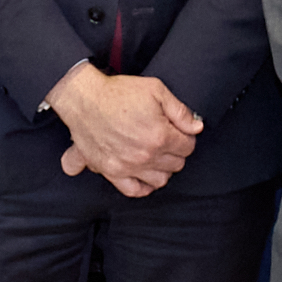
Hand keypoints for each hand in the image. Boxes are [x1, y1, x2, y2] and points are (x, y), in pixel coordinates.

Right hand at [50, 68, 205, 201]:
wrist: (85, 99)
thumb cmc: (118, 93)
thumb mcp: (156, 90)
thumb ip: (180, 111)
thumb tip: (196, 126)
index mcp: (159, 135)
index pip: (187, 147)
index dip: (186, 137)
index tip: (180, 132)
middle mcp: (145, 155)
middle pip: (176, 164)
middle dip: (176, 152)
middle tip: (169, 142)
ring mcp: (128, 166)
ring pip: (160, 180)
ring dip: (163, 169)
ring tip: (158, 157)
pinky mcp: (111, 172)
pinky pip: (134, 190)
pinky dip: (143, 187)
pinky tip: (145, 176)